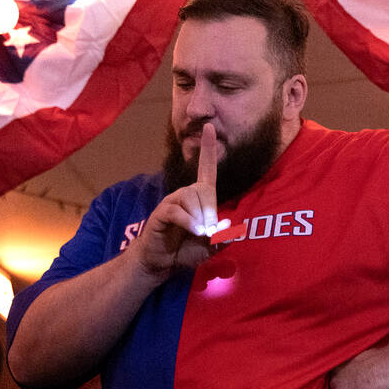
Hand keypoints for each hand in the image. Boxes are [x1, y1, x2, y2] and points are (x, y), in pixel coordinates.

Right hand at [128, 123, 229, 279]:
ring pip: (190, 196)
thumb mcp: (211, 247)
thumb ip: (223, 238)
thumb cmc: (185, 250)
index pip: (205, 168)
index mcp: (199, 198)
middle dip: (210, 210)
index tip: (210, 127)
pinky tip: (193, 231)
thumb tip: (228, 224)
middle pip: (203, 189)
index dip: (207, 148)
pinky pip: (177, 210)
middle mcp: (185, 195)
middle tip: (209, 231)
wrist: (162, 262)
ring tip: (199, 233)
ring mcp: (172, 202)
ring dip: (199, 217)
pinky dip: (189, 222)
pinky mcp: (161, 212)